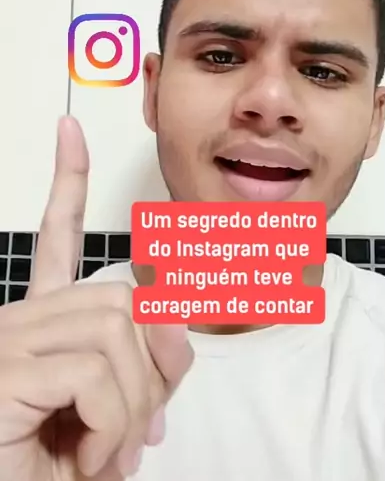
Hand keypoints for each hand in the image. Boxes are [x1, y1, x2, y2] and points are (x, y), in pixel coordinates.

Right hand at [0, 116, 193, 479]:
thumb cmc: (52, 468)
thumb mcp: (118, 413)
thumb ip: (150, 367)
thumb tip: (173, 329)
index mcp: (41, 323)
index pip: (58, 237)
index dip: (67, 183)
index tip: (70, 132)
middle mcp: (20, 319)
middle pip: (122, 299)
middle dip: (151, 368)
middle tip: (133, 437)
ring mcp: (9, 340)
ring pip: (115, 330)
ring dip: (133, 405)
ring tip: (107, 454)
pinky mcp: (5, 370)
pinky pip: (95, 375)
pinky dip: (112, 426)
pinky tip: (88, 460)